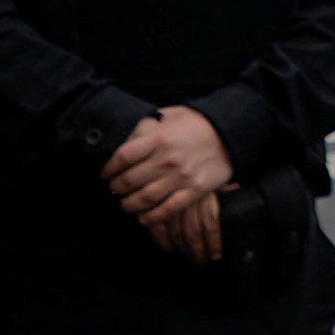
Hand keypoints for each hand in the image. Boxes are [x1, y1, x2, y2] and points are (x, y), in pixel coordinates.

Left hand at [104, 107, 241, 260]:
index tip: (105, 174)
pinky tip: (144, 218)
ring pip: (145, 198)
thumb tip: (125, 145)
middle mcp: (166, 159)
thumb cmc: (195, 122)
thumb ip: (145, 129)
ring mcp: (181, 177)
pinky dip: (152, 217)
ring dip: (130, 205)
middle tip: (114, 190)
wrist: (228, 131)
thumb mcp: (167, 116)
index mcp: (157, 139)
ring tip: (125, 205)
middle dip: (116, 188)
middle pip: (130, 180)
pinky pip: (168, 209)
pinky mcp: (194, 190)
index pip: (122, 157)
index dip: (109, 168)